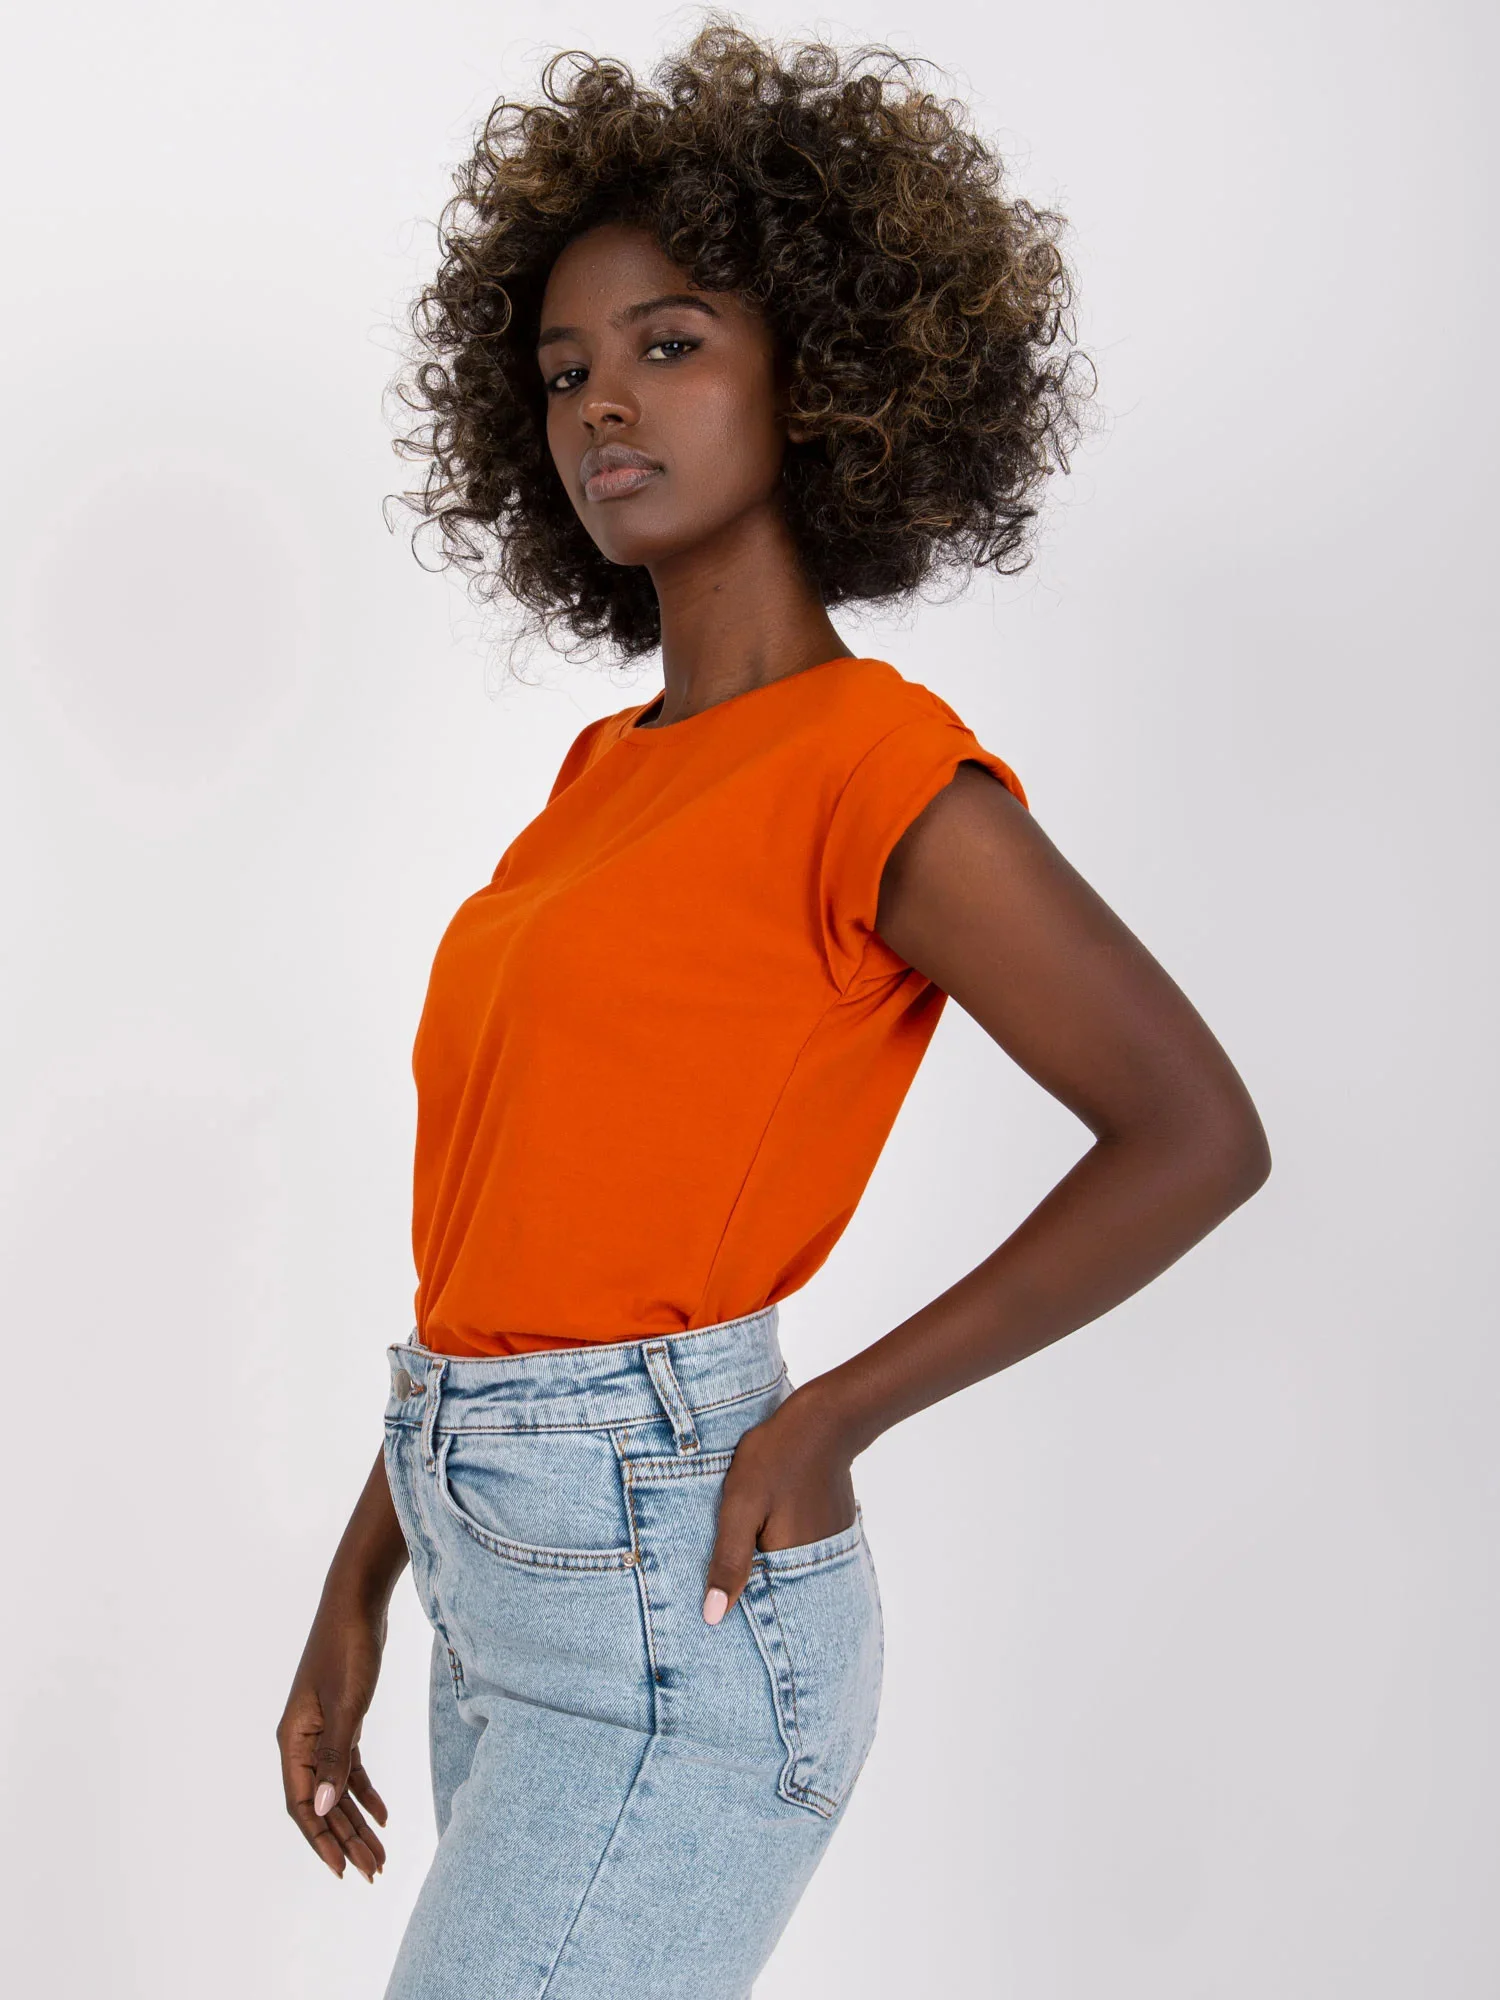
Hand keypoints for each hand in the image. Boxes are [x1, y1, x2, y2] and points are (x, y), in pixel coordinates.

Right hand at [277, 1593, 389, 1882]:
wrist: (358, 1602)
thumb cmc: (349, 1648)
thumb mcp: (348, 1705)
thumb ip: (336, 1757)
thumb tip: (324, 1808)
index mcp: (293, 1740)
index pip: (303, 1804)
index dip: (322, 1840)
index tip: (344, 1870)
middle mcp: (302, 1741)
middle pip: (322, 1803)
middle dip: (346, 1839)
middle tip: (374, 1871)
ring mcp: (321, 1731)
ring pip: (337, 1788)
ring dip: (357, 1821)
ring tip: (381, 1854)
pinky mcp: (341, 1720)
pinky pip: (349, 1767)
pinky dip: (365, 1791)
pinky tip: (383, 1814)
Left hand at [702, 1382, 855, 1625]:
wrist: (824, 1420)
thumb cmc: (775, 1459)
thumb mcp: (741, 1506)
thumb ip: (729, 1560)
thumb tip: (712, 1617)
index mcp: (790, 1563)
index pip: (760, 1608)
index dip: (737, 1607)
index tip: (713, 1607)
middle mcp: (817, 1563)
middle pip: (777, 1590)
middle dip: (752, 1588)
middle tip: (728, 1566)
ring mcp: (830, 1545)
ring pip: (790, 1568)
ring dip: (769, 1564)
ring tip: (748, 1545)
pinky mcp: (834, 1528)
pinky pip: (804, 1550)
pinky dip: (785, 1546)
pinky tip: (770, 1526)